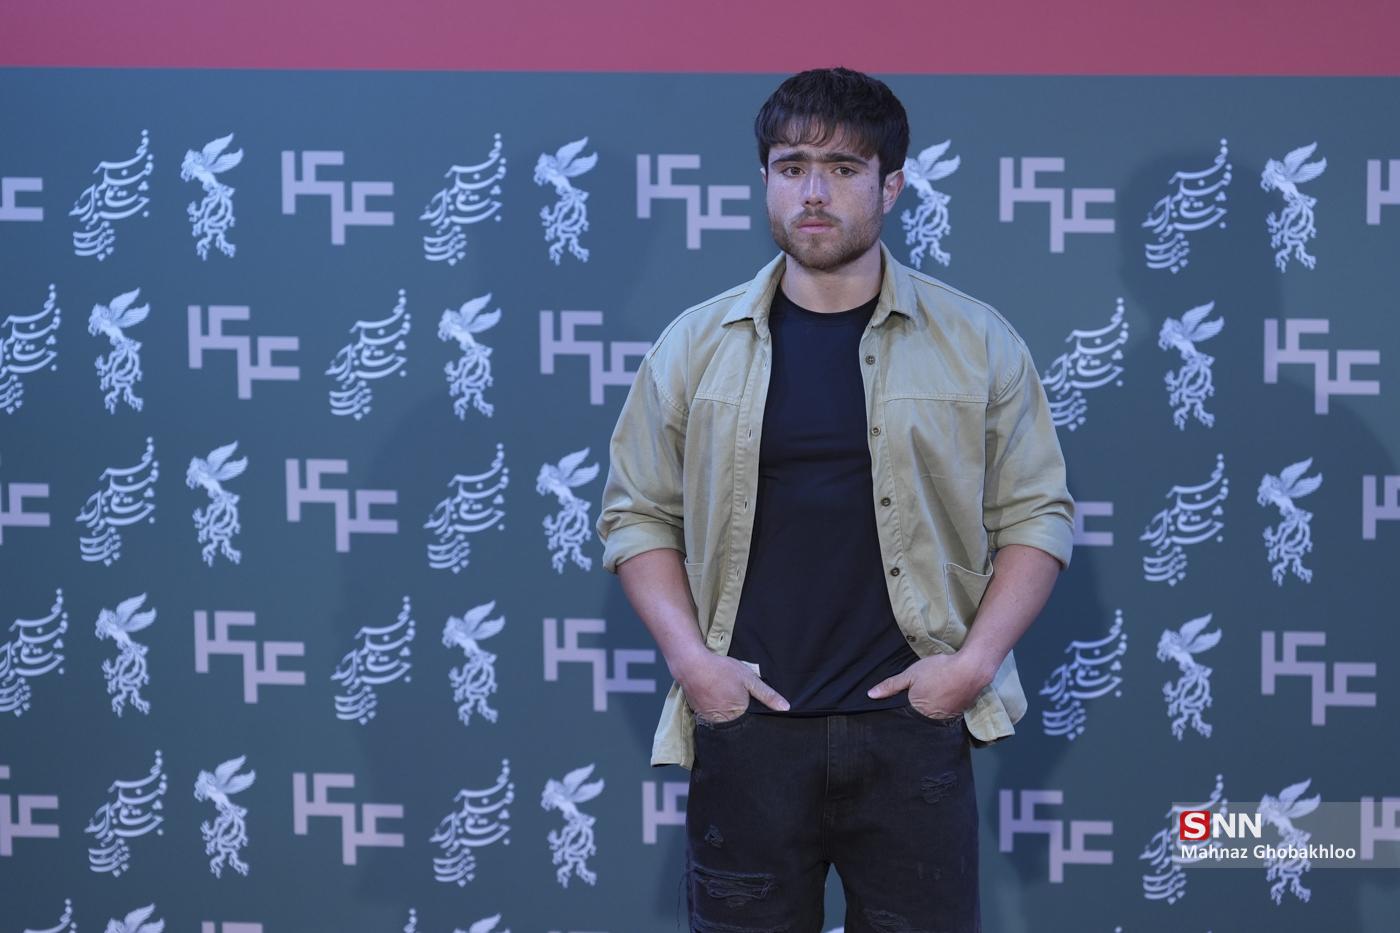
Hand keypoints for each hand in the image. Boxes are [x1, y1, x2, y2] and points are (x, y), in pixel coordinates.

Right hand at [673, 649, 788, 722]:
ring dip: (726, 714)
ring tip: (725, 698)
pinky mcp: (699, 714)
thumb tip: (785, 708)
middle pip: (737, 724)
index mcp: (739, 714)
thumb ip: (767, 694)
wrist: (692, 665)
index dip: (753, 715)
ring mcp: (710, 718)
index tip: (752, 708)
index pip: (751, 723)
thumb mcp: (749, 678)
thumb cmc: (722, 670)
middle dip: (739, 716)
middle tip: (735, 699)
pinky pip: (711, 718)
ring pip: (723, 722)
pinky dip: (714, 711)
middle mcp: (724, 721)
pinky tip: (714, 699)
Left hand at [867, 653, 990, 719]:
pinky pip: (949, 713)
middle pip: (922, 718)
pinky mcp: (961, 711)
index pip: (907, 717)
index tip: (901, 706)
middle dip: (918, 712)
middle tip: (920, 698)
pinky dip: (945, 706)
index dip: (904, 710)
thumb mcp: (910, 674)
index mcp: (918, 711)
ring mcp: (949, 717)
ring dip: (933, 709)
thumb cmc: (937, 670)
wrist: (970, 669)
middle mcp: (933, 719)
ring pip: (935, 716)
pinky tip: (945, 697)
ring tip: (932, 697)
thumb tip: (870, 695)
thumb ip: (891, 686)